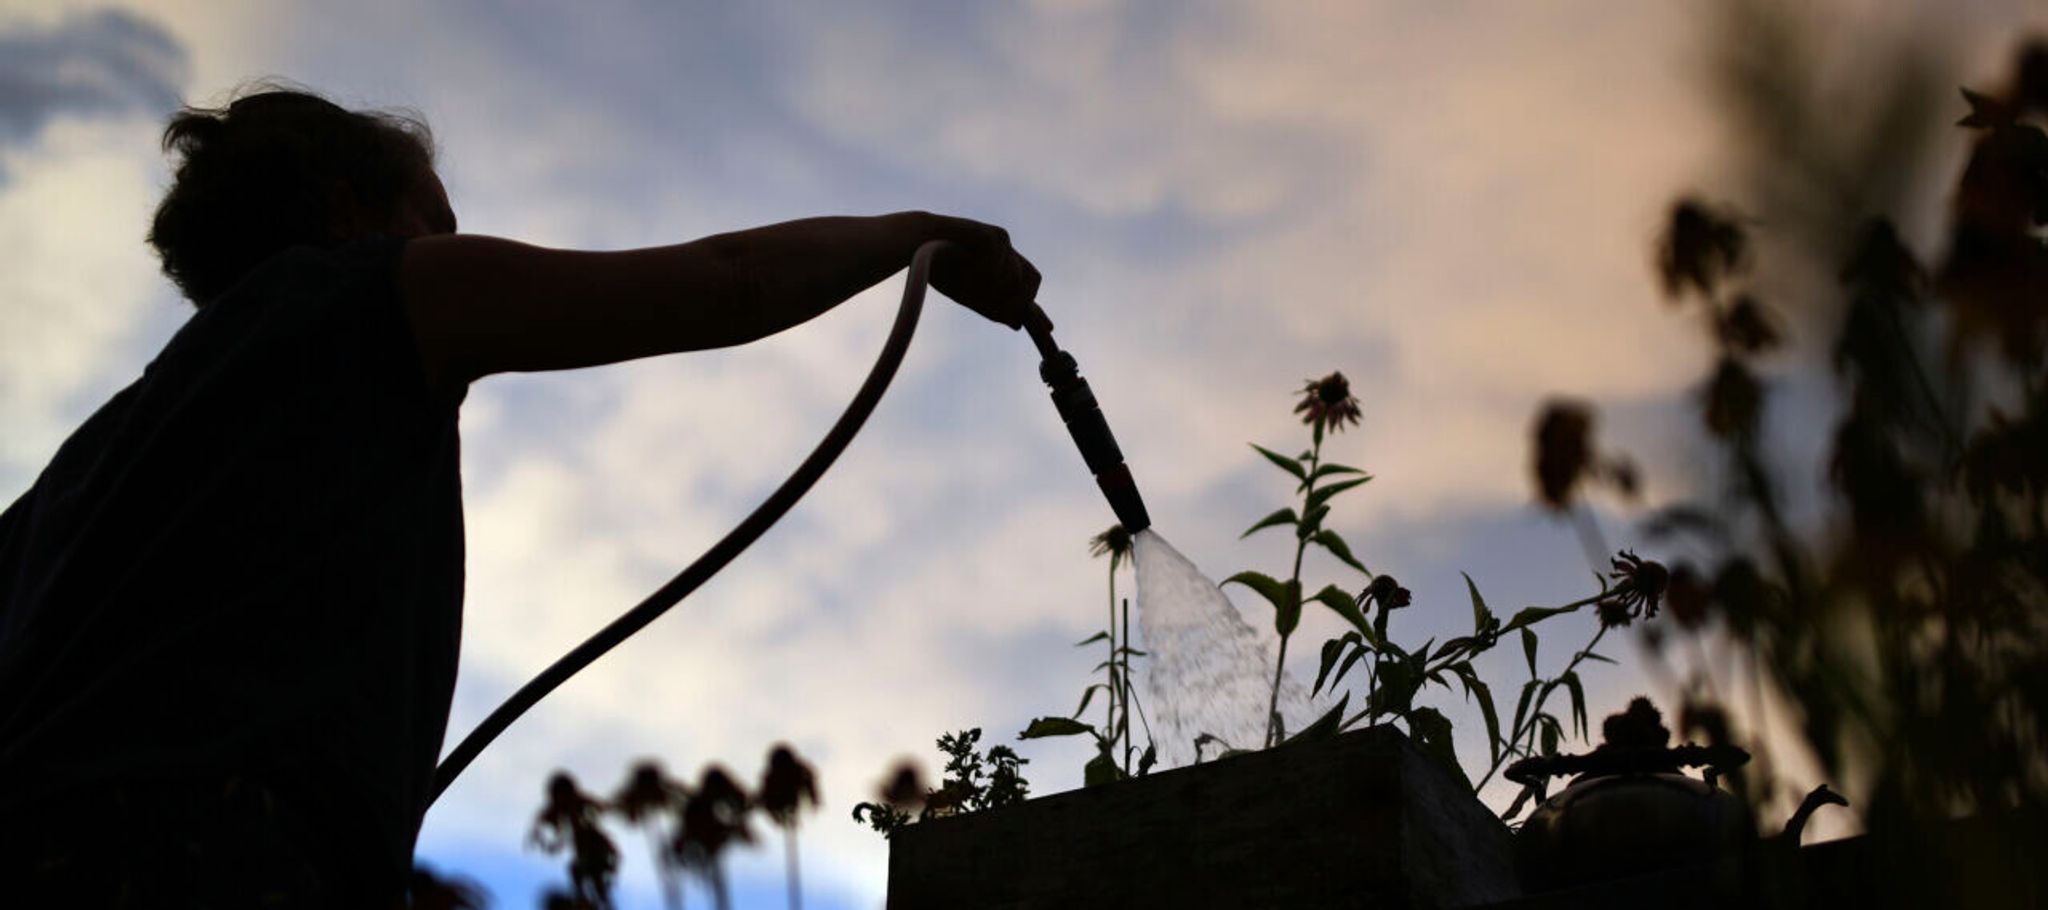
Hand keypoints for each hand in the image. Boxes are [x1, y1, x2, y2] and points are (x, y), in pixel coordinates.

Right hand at [922, 213, 1040, 329]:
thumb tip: (1018, 323)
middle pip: (1031, 280)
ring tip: (965, 283)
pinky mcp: (994, 234)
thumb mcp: (971, 296)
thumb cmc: (942, 269)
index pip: (1029, 286)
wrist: (918, 245)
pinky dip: (983, 274)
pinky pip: (999, 266)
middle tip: (992, 308)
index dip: (1038, 307)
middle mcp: (1008, 252)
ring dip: (990, 288)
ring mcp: (1003, 241)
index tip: (1049, 328)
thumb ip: (995, 309)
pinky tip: (966, 268)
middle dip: (1015, 300)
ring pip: (1014, 277)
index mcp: (1005, 266)